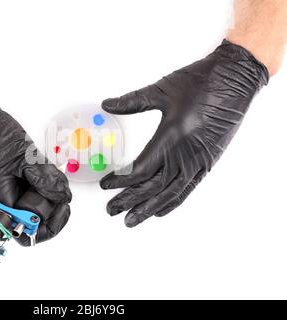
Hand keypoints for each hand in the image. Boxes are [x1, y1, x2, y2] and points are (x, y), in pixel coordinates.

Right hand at [0, 95, 71, 243]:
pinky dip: (24, 187)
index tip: (62, 207)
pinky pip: (9, 195)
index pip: (27, 232)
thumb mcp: (25, 156)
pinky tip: (31, 172)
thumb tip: (62, 196)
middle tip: (58, 189)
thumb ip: (46, 179)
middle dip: (46, 205)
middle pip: (24, 221)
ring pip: (18, 207)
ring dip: (36, 194)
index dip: (50, 222)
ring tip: (44, 175)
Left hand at [100, 40, 268, 226]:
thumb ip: (132, 101)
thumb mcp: (162, 89)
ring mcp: (199, 160)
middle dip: (130, 200)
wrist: (237, 78)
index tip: (106, 184)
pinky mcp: (209, 161)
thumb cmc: (202, 81)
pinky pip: (188, 188)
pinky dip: (172, 201)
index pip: (141, 169)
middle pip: (153, 186)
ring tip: (132, 219)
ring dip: (149, 208)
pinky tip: (160, 209)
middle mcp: (187, 153)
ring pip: (170, 193)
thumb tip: (107, 105)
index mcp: (173, 135)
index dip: (121, 180)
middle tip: (112, 209)